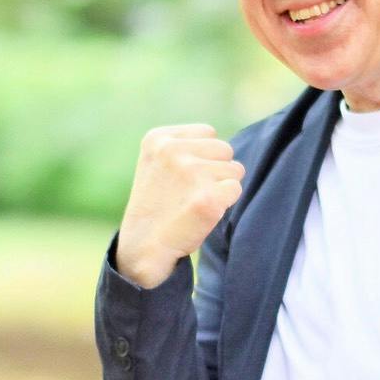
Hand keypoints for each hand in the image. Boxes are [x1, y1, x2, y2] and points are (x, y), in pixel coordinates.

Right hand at [115, 123, 245, 287]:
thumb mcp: (157, 163)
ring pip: (234, 170)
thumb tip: (225, 147)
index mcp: (158, 138)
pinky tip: (204, 213)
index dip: (204, 156)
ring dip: (221, 187)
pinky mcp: (208, 198)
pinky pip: (235, 189)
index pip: (208, 133)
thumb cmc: (158, 205)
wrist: (144, 247)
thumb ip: (185, 146)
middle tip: (193, 192)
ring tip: (195, 202)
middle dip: (217, 170)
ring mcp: (191, 173)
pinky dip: (226, 203)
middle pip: (225, 149)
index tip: (183, 177)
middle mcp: (173, 151)